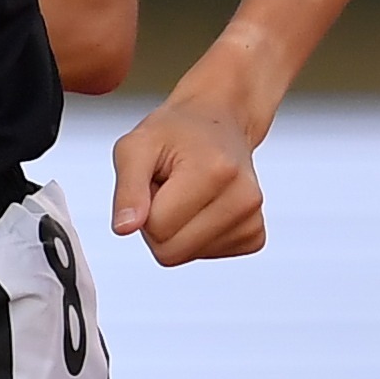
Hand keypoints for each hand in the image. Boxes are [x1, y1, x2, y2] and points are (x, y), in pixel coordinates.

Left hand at [107, 94, 267, 264]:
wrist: (219, 122)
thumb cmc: (176, 132)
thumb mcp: (136, 147)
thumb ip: (127, 190)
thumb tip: (124, 229)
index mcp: (215, 172)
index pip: (157, 228)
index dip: (145, 209)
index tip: (158, 181)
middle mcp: (243, 198)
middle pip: (171, 251)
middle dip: (159, 225)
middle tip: (169, 189)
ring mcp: (253, 220)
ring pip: (187, 256)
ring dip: (177, 230)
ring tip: (187, 193)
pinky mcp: (255, 236)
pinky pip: (206, 256)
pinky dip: (197, 237)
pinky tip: (204, 206)